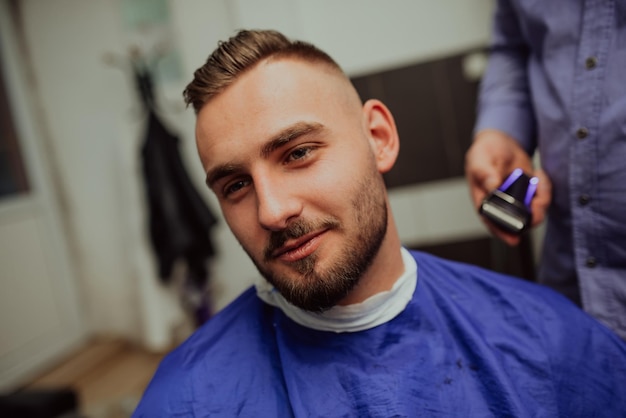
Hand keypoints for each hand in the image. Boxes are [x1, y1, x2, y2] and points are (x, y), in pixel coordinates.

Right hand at [465, 129, 550, 245]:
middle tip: (536, 206)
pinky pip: (542, 198)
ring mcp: (517, 199)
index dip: (502, 233)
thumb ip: (485, 173)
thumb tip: (493, 186)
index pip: (491, 222)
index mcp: (484, 200)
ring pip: (533, 213)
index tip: (514, 239)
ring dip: (541, 202)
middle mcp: (501, 204)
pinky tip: (539, 175)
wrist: (500, 141)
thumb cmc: (484, 153)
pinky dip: (545, 189)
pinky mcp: (530, 192)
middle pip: (517, 222)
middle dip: (530, 218)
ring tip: (539, 181)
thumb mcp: (479, 160)